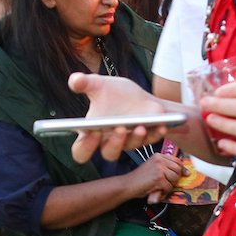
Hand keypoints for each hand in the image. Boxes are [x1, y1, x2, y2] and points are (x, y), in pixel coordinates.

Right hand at [65, 72, 180, 163]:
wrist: (139, 96)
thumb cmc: (115, 94)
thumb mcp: (99, 85)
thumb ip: (84, 83)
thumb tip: (75, 80)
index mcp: (93, 132)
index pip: (82, 151)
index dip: (85, 146)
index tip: (92, 130)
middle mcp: (110, 141)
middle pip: (108, 154)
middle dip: (114, 143)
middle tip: (118, 128)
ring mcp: (129, 141)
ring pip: (130, 147)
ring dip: (135, 138)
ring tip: (140, 126)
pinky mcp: (147, 138)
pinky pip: (151, 140)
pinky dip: (155, 134)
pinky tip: (160, 125)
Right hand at [128, 151, 183, 202]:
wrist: (128, 184)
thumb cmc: (140, 178)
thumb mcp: (153, 167)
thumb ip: (167, 167)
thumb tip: (186, 172)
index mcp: (158, 156)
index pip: (177, 160)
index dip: (181, 168)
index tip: (185, 174)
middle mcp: (159, 160)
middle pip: (178, 169)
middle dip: (175, 178)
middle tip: (168, 182)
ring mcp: (159, 169)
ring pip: (175, 178)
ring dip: (170, 185)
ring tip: (161, 186)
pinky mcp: (159, 179)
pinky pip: (169, 187)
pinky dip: (164, 191)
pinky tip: (157, 189)